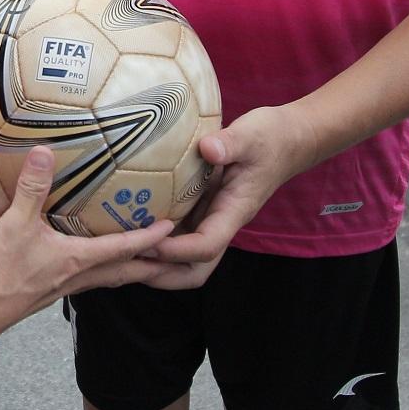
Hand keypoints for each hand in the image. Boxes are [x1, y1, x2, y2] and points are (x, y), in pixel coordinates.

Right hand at [0, 148, 180, 334]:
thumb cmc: (1, 270)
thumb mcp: (16, 222)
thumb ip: (32, 187)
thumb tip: (43, 152)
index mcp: (80, 259)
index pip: (126, 248)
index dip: (151, 237)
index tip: (172, 226)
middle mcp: (81, 275)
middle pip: (129, 271)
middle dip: (156, 263)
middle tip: (178, 255)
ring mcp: (69, 286)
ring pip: (113, 278)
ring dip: (134, 269)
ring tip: (149, 258)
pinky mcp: (55, 290)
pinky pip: (93, 279)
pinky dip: (108, 270)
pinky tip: (99, 261)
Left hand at [141, 104, 308, 286]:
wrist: (287, 139)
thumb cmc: (270, 137)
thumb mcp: (252, 135)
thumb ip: (231, 143)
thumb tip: (208, 149)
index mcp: (233, 212)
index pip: (206, 247)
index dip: (176, 250)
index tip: (149, 237)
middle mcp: (219, 223)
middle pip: (194, 269)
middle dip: (162, 274)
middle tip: (126, 261)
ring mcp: (209, 218)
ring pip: (184, 259)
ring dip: (155, 262)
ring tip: (121, 251)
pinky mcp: (201, 208)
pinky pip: (178, 234)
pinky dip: (154, 238)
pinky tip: (129, 225)